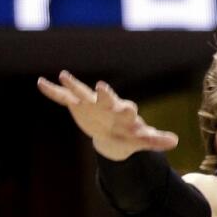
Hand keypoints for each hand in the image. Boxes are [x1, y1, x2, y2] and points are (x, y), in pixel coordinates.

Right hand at [37, 70, 178, 160]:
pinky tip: (41, 83)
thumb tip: (175, 141)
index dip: (125, 109)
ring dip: (74, 85)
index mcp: (124, 113)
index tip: (126, 108)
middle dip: (104, 94)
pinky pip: (64, 98)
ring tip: (63, 75)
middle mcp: (107, 104)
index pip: (125, 109)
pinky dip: (53, 91)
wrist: (114, 134)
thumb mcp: (143, 139)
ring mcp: (91, 104)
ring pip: (82, 93)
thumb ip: (156, 139)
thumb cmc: (130, 134)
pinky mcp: (78, 106)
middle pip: (106, 98)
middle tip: (102, 87)